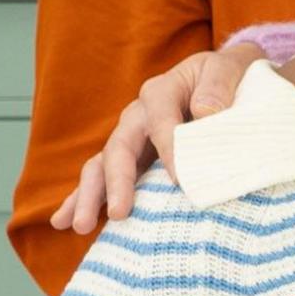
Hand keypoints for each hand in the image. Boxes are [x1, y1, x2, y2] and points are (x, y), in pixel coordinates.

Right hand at [51, 37, 263, 237]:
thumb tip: (206, 113)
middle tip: (119, 214)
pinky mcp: (132, 156)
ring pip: (102, 166)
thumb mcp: (228, 69)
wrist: (224, 77)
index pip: (161, 124)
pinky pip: (103, 177)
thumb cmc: (228, 75)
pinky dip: (84, 198)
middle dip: (116, 183)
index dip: (170, 152)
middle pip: (119, 148)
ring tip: (80, 226)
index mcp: (160, 92)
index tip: (180, 182)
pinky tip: (66, 221)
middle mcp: (137, 115)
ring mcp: (130, 137)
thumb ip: (218, 87)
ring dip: (90, 196)